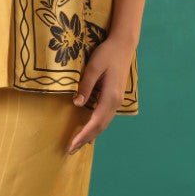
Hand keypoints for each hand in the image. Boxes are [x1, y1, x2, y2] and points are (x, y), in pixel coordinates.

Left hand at [65, 34, 133, 153]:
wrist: (123, 45)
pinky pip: (105, 116)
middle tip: (70, 150)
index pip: (95, 122)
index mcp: (110, 96)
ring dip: (91, 134)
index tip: (72, 145)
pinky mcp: (115, 97)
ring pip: (104, 123)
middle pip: (100, 126)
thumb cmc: (107, 53)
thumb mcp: (93, 66)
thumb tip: (77, 104)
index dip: (83, 135)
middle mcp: (115, 102)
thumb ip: (86, 86)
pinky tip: (89, 130)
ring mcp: (117, 100)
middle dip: (86, 139)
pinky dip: (96, 126)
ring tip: (78, 143)